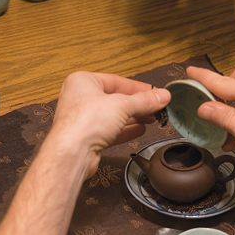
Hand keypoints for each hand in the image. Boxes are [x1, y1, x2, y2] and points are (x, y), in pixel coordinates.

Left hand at [50, 72, 170, 178]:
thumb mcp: (123, 105)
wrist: (72, 153)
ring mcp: (83, 120)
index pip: (116, 81)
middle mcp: (80, 99)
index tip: (154, 93)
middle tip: (156, 107)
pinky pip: (109, 131)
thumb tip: (162, 95)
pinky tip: (140, 130)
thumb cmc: (86, 121)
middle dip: (137, 104)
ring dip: (133, 118)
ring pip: (113, 116)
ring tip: (151, 118)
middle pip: (115, 99)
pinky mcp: (87, 138)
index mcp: (83, 82)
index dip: (137, 88)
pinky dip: (125, 130)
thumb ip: (144, 101)